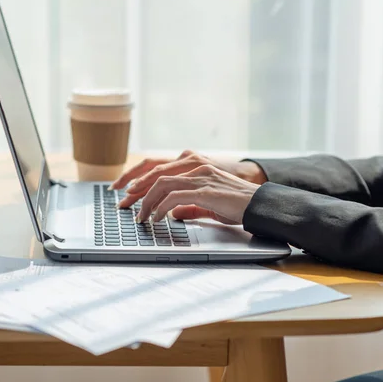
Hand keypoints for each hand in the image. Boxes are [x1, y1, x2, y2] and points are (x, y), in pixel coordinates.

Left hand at [110, 150, 265, 207]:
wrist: (260, 204)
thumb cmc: (237, 203)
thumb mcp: (207, 202)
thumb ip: (189, 205)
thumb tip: (173, 213)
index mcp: (193, 162)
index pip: (157, 166)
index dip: (137, 177)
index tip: (123, 191)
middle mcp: (194, 163)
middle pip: (153, 171)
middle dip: (134, 189)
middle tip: (122, 204)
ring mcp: (199, 175)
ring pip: (161, 183)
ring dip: (146, 202)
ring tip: (140, 217)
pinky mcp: (204, 189)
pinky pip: (174, 197)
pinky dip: (160, 208)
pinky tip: (156, 219)